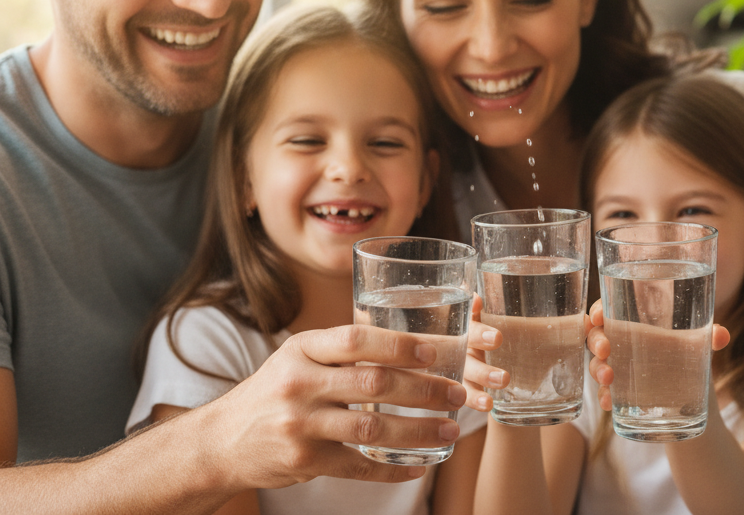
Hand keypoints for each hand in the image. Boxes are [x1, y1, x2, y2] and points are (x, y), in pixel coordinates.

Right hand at [199, 324, 466, 490]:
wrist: (220, 441)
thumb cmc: (274, 391)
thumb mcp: (297, 357)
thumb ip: (341, 351)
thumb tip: (411, 342)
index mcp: (301, 349)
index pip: (356, 340)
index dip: (399, 345)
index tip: (436, 351)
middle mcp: (299, 384)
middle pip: (373, 384)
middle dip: (423, 390)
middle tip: (457, 393)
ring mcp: (300, 425)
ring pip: (372, 429)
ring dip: (418, 431)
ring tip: (449, 429)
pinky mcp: (303, 461)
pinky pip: (358, 468)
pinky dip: (392, 469)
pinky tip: (420, 464)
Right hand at [465, 294, 507, 411]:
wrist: (459, 357)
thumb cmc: (476, 332)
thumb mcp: (479, 320)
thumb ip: (476, 312)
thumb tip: (476, 296)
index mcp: (462, 329)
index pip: (470, 330)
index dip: (481, 334)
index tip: (498, 339)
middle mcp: (455, 349)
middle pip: (466, 361)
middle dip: (483, 371)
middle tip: (504, 379)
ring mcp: (453, 371)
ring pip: (463, 382)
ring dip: (476, 393)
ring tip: (491, 402)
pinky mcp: (454, 390)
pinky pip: (463, 397)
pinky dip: (473, 401)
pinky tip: (487, 406)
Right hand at [585, 300, 730, 411]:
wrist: (695, 398)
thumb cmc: (689, 357)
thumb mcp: (699, 345)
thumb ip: (708, 337)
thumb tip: (721, 335)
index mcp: (635, 323)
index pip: (608, 309)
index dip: (598, 310)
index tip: (599, 315)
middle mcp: (623, 344)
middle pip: (596, 335)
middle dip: (596, 341)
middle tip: (606, 349)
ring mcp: (620, 369)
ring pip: (596, 364)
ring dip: (598, 369)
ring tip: (609, 377)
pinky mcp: (622, 394)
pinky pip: (605, 393)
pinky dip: (604, 396)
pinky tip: (609, 402)